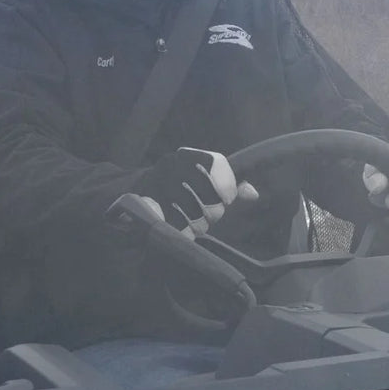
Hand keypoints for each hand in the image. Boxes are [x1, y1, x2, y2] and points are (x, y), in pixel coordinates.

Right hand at [137, 147, 257, 237]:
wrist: (135, 195)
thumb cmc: (178, 189)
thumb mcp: (202, 180)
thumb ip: (228, 184)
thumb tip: (253, 194)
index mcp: (186, 156)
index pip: (217, 163)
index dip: (228, 184)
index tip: (228, 198)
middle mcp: (171, 166)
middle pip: (211, 196)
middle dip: (214, 211)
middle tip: (207, 214)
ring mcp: (157, 186)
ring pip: (196, 215)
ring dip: (199, 225)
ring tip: (192, 222)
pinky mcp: (148, 208)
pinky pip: (179, 227)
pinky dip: (185, 233)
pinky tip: (183, 230)